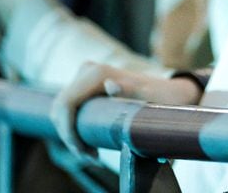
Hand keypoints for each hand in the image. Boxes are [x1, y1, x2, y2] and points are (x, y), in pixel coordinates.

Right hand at [50, 62, 201, 157]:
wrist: (166, 92)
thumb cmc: (159, 97)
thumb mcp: (149, 97)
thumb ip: (132, 90)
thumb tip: (111, 86)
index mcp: (98, 73)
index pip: (66, 105)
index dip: (68, 131)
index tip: (82, 151)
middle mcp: (88, 70)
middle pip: (61, 109)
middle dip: (70, 137)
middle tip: (90, 157)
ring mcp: (84, 76)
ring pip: (61, 111)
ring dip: (70, 135)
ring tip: (91, 153)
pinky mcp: (84, 85)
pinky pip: (68, 109)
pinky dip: (73, 128)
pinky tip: (87, 143)